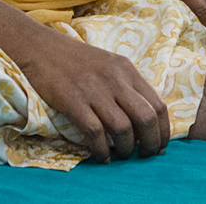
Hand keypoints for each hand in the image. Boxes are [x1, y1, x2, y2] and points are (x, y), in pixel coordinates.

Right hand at [19, 30, 170, 161]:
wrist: (42, 47)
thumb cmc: (77, 60)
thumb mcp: (110, 66)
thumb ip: (127, 88)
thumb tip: (144, 120)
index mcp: (128, 71)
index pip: (158, 105)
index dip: (163, 131)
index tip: (159, 146)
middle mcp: (116, 80)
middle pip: (147, 118)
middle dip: (150, 143)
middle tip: (144, 156)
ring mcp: (95, 90)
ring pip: (123, 128)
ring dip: (125, 149)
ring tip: (120, 156)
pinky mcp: (73, 101)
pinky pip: (95, 132)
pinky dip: (101, 150)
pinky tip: (101, 156)